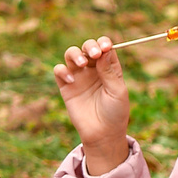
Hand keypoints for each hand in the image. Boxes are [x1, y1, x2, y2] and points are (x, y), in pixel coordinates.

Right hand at [51, 38, 133, 174]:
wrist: (102, 134)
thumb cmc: (115, 113)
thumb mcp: (117, 91)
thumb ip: (109, 72)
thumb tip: (104, 52)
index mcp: (109, 68)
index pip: (105, 48)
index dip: (104, 43)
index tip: (105, 47)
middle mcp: (94, 69)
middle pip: (88, 47)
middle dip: (90, 46)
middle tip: (94, 54)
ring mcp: (79, 77)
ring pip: (71, 54)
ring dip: (75, 53)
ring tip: (81, 62)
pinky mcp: (66, 86)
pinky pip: (59, 70)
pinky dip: (62, 70)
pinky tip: (71, 80)